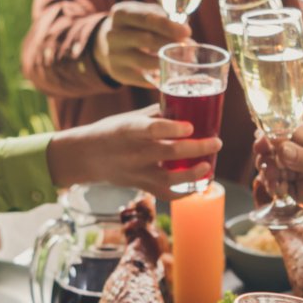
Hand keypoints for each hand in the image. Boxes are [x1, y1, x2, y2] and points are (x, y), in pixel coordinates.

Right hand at [48, 105, 221, 202]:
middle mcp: (133, 152)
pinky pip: (164, 194)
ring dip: (192, 175)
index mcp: (129, 129)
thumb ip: (157, 115)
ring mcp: (136, 172)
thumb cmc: (112, 131)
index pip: (152, 129)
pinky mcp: (140, 186)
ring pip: (168, 179)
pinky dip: (183, 193)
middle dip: (196, 149)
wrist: (86, 156)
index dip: (173, 128)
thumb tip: (187, 108)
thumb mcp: (129, 117)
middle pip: (169, 153)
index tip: (191, 127)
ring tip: (208, 166)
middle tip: (216, 142)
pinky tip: (198, 185)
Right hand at [93, 2, 190, 88]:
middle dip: (170, 44)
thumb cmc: (137, 26)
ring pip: (144, 61)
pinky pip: (141, 78)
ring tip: (183, 62)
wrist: (111, 44)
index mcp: (121, 14)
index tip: (187, 31)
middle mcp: (113, 34)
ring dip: (166, 62)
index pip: (147, 18)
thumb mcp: (145, 15)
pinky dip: (157, 77)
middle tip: (189, 48)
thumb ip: (164, 20)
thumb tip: (186, 34)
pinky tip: (168, 74)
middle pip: (146, 40)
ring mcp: (113, 55)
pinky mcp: (118, 72)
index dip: (168, 26)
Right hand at [258, 122, 302, 228]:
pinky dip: (277, 188)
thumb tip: (280, 148)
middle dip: (270, 156)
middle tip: (266, 165)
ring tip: (272, 181)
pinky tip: (277, 190)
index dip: (275, 136)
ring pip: (279, 169)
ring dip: (271, 173)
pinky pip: (284, 187)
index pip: (292, 131)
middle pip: (281, 150)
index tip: (262, 143)